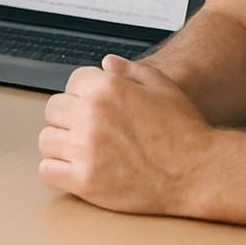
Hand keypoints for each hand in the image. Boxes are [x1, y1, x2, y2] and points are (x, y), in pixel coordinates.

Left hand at [38, 55, 213, 214]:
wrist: (198, 171)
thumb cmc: (184, 129)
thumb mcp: (161, 85)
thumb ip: (129, 70)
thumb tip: (106, 63)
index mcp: (107, 88)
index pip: (71, 82)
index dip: (84, 93)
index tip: (94, 106)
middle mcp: (92, 115)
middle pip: (54, 109)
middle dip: (69, 116)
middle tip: (87, 129)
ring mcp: (87, 149)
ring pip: (47, 140)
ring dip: (61, 143)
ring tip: (80, 149)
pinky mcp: (86, 181)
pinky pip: (47, 171)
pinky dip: (56, 169)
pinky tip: (74, 168)